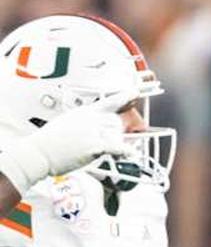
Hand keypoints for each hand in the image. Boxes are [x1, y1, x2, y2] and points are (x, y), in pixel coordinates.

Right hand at [0, 92, 134, 192]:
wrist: (39, 153)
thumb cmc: (49, 142)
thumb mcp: (66, 123)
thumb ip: (83, 123)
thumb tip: (94, 129)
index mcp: (83, 112)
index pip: (108, 102)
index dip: (123, 97)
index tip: (134, 93)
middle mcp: (90, 119)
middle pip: (115, 123)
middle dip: (115, 133)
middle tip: (107, 142)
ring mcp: (93, 131)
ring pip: (116, 135)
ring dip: (115, 144)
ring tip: (102, 152)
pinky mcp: (95, 145)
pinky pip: (117, 146)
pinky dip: (125, 151)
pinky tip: (131, 153)